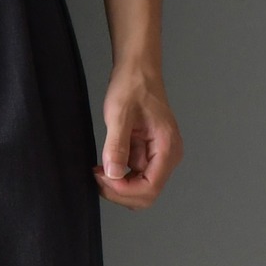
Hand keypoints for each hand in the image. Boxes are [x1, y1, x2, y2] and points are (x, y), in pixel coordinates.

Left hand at [92, 62, 182, 210]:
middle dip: (119, 191)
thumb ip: (117, 146)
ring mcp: (158, 157)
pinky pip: (133, 177)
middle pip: (145, 195)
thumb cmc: (133, 86)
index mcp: (167, 148)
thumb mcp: (120, 115)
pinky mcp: (147, 155)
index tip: (103, 176)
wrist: (138, 70)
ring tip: (98, 168)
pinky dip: (117, 177)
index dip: (124, 190)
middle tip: (97, 174)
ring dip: (116, 186)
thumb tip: (113, 174)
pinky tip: (104, 164)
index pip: (149, 188)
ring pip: (138, 189)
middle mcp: (168, 157)